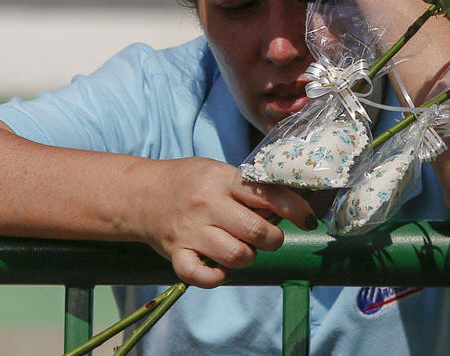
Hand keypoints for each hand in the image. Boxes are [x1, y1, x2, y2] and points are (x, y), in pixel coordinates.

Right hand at [136, 157, 316, 287]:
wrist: (140, 194)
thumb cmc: (189, 182)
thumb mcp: (219, 172)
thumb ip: (249, 188)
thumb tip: (289, 208)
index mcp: (224, 180)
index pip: (269, 194)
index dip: (296, 209)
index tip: (308, 220)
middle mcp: (208, 204)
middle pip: (257, 231)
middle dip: (272, 239)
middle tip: (268, 237)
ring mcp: (191, 230)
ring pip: (237, 255)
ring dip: (248, 258)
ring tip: (242, 249)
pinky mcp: (176, 253)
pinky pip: (200, 275)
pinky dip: (215, 277)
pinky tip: (219, 269)